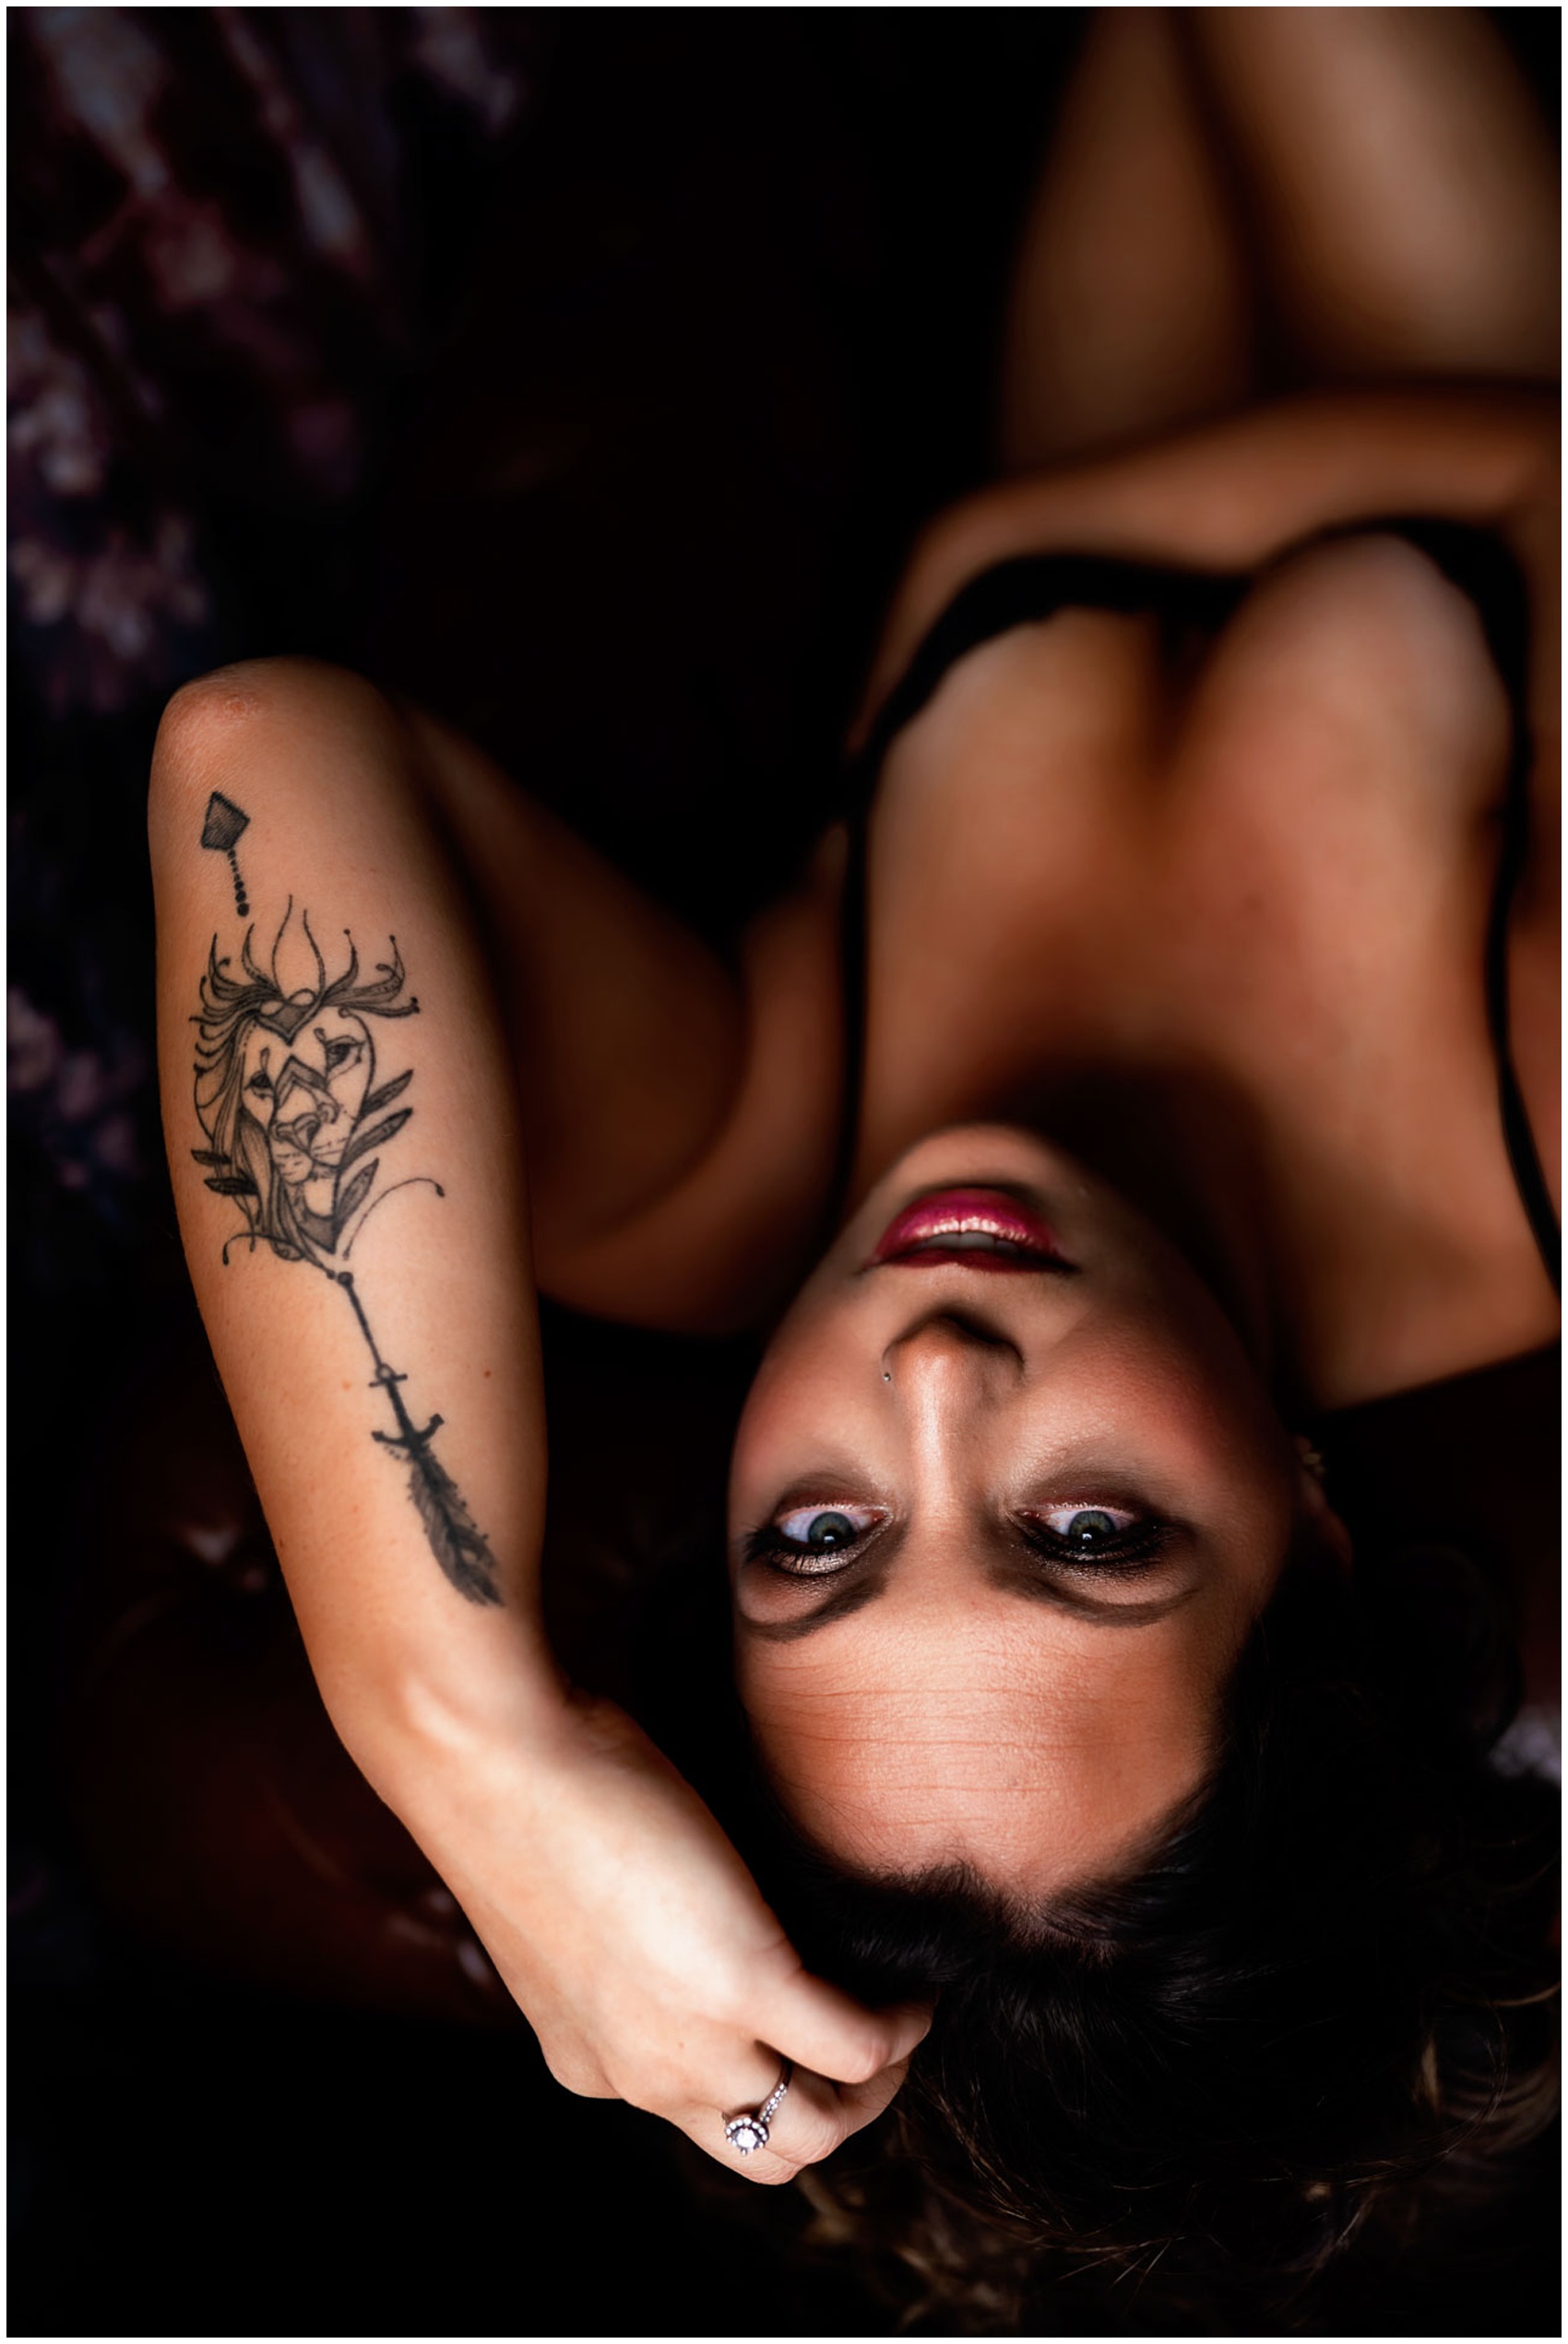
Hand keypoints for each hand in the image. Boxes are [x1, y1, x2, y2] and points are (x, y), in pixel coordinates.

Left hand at [399, 1694, 931, 2182]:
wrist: (494, 1764)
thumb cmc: (524, 1795)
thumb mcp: (575, 1909)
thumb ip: (631, 1942)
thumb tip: (693, 1910)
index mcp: (596, 2063)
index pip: (705, 2117)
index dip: (766, 2078)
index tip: (799, 2027)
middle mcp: (643, 2075)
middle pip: (768, 2152)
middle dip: (832, 2110)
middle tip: (866, 2034)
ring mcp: (693, 2042)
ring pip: (816, 2127)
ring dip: (874, 2085)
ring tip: (897, 2017)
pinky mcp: (744, 1983)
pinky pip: (858, 2045)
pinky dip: (902, 2024)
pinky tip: (913, 1986)